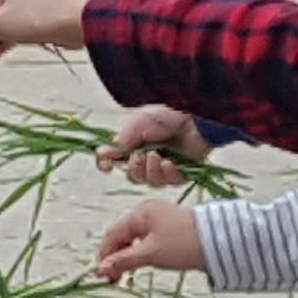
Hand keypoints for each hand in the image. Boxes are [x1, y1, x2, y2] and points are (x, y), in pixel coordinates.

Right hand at [95, 198, 205, 281]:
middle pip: (122, 235)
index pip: (112, 234)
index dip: (104, 256)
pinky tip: (142, 264)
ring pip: (134, 238)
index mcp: (140, 212)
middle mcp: (148, 211)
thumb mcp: (150, 253)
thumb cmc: (183, 244)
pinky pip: (147, 239)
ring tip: (127, 275)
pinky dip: (140, 252)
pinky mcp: (170, 228)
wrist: (220, 241)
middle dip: (116, 257)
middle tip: (115, 279)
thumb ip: (123, 260)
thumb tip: (101, 269)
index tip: (102, 276)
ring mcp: (160, 218)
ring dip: (128, 256)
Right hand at [96, 106, 210, 187]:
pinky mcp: (180, 173)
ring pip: (149, 181)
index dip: (107, 165)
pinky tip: (170, 163)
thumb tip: (102, 153)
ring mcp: (164, 167)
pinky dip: (167, 173)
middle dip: (134, 168)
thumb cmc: (168, 115)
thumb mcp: (138, 123)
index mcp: (134, 144)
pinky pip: (168, 183)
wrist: (195, 118)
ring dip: (151, 170)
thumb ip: (121, 140)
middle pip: (132, 175)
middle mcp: (147, 157)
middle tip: (140, 156)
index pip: (114, 160)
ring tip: (158, 156)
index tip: (106, 166)